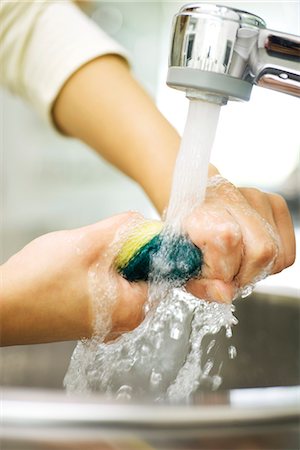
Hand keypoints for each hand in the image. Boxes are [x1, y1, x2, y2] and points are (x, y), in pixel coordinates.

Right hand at [1, 212, 146, 345]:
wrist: (0, 307)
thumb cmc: (39, 281)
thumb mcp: (88, 242)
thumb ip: (124, 228)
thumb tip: (144, 223)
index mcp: (132, 309)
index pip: (160, 269)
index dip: (148, 245)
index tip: (131, 233)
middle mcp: (123, 323)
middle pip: (140, 276)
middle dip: (124, 254)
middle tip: (99, 246)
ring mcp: (105, 324)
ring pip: (120, 281)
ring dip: (107, 264)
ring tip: (82, 260)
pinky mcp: (88, 321)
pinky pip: (105, 291)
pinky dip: (96, 276)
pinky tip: (74, 272)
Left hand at [185, 176, 295, 302]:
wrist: (187, 207)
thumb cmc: (182, 236)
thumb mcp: (180, 266)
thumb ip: (200, 284)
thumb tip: (225, 295)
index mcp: (201, 207)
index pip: (228, 240)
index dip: (222, 270)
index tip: (210, 276)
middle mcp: (231, 196)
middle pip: (262, 249)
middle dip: (245, 275)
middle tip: (226, 277)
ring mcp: (255, 197)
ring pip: (277, 253)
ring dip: (257, 271)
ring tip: (234, 265)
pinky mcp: (274, 203)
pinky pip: (287, 252)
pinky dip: (270, 265)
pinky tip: (248, 257)